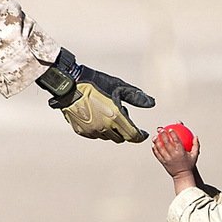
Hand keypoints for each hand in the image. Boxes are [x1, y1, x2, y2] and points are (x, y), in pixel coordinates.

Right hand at [38, 50, 155, 143]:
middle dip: (124, 130)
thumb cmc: (94, 83)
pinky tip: (97, 116)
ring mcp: (92, 130)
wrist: (69, 85)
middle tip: (121, 116)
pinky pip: (95, 135)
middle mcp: (104, 127)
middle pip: (120, 138)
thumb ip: (136, 97)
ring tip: (107, 114)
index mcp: (115, 116)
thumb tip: (152, 103)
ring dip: (111, 130)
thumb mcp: (118, 86)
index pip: (133, 135)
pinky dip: (99, 129)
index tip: (142, 134)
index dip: (140, 136)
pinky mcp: (81, 131)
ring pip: (107, 137)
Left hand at [151, 125, 198, 176]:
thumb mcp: (194, 155)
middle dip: (162, 135)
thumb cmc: (188, 165)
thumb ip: (195, 145)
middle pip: (166, 143)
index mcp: (181, 152)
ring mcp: (167, 159)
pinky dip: (155, 149)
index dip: (173, 134)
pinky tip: (153, 145)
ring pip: (160, 148)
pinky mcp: (163, 162)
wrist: (182, 176)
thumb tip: (196, 137)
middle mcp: (173, 155)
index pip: (176, 141)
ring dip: (156, 141)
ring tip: (155, 136)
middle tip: (160, 129)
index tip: (170, 129)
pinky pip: (157, 155)